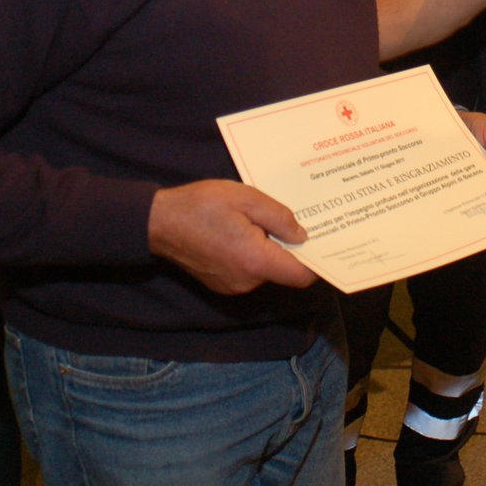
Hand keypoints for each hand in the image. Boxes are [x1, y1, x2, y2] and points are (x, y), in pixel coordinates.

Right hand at [147, 179, 317, 293]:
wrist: (159, 222)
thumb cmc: (202, 205)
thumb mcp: (247, 199)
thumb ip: (280, 218)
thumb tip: (302, 236)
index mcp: (256, 260)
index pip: (301, 275)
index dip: (318, 262)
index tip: (327, 243)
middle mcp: (246, 281)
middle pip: (284, 271)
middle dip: (291, 248)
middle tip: (295, 222)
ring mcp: (233, 286)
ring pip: (266, 270)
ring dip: (270, 250)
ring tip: (263, 221)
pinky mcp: (222, 284)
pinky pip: (249, 272)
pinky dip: (253, 255)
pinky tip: (245, 232)